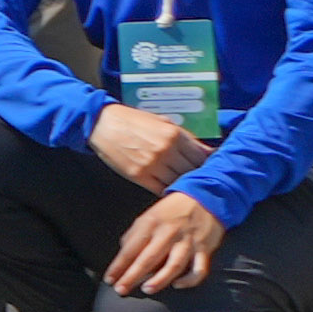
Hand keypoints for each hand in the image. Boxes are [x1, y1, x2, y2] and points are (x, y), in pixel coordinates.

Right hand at [85, 100, 207, 194]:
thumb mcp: (163, 122)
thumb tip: (207, 151)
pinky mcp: (140, 176)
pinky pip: (161, 189)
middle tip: (199, 179)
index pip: (201, 157)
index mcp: (174, 134)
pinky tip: (170, 188)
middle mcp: (166, 150)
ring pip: (178, 182)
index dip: (207, 164)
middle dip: (197, 176)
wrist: (103, 124)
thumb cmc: (133, 121)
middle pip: (192, 171)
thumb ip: (186, 137)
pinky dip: (168, 190)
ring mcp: (152, 165)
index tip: (209, 168)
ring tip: (185, 185)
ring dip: (183, 184)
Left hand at [109, 192, 227, 300]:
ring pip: (173, 265)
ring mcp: (188, 242)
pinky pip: (199, 269)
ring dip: (160, 279)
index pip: (130, 249)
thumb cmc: (173, 210)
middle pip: (148, 258)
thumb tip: (122, 253)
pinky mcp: (205, 249)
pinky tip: (177, 285)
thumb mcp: (149, 215)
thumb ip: (135, 234)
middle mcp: (168, 233)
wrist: (205, 197)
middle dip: (132, 276)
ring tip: (147, 290)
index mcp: (151, 224)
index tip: (109, 279)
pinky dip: (189, 280)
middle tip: (121, 289)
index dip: (118, 266)